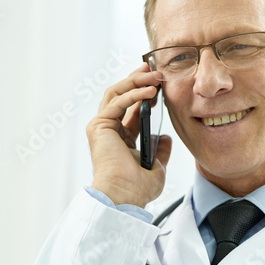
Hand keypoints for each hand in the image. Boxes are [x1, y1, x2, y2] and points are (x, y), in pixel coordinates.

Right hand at [86, 63, 172, 207]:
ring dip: (136, 81)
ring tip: (156, 76)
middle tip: (155, 68)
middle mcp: (108, 131)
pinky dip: (134, 93)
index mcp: (120, 139)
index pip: (131, 108)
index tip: (160, 83)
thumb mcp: (157, 166)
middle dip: (138, 79)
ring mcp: (101, 127)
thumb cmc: (137, 188)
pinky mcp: (98, 126)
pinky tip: (151, 92)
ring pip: (116, 93)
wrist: (125, 196)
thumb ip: (160, 151)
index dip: (145, 93)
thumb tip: (165, 138)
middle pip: (121, 95)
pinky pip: (117, 102)